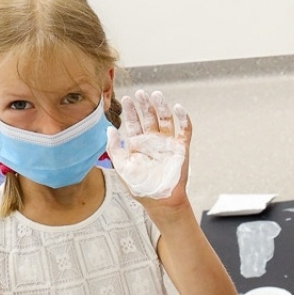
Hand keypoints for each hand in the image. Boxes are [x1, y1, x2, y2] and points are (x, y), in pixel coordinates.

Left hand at [106, 90, 191, 205]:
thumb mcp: (121, 167)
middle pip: (149, 117)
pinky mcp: (181, 148)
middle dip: (145, 105)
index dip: (131, 111)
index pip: (134, 122)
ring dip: (162, 107)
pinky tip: (178, 108)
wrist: (160, 201)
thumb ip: (114, 148)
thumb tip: (109, 129)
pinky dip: (183, 119)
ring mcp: (167, 144)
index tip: (128, 98)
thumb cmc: (140, 187)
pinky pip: (184, 130)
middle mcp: (152, 141)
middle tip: (142, 93)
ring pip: (166, 120)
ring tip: (157, 95)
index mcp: (137, 145)